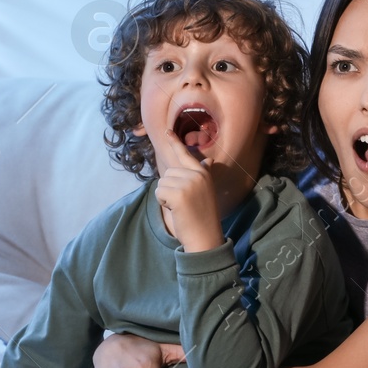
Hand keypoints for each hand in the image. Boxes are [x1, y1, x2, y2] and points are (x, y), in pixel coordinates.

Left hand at [154, 131, 223, 251]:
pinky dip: (163, 202)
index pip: (185, 155)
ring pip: (162, 182)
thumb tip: (208, 161)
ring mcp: (188, 183)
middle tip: (184, 203)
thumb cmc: (203, 216)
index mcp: (203, 173)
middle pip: (168, 172)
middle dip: (170, 188)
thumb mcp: (205, 191)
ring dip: (166, 196)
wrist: (206, 237)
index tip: (167, 131)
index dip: (175, 142)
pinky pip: (159, 192)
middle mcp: (197, 174)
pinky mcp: (178, 193)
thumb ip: (203, 174)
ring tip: (181, 207)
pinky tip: (176, 210)